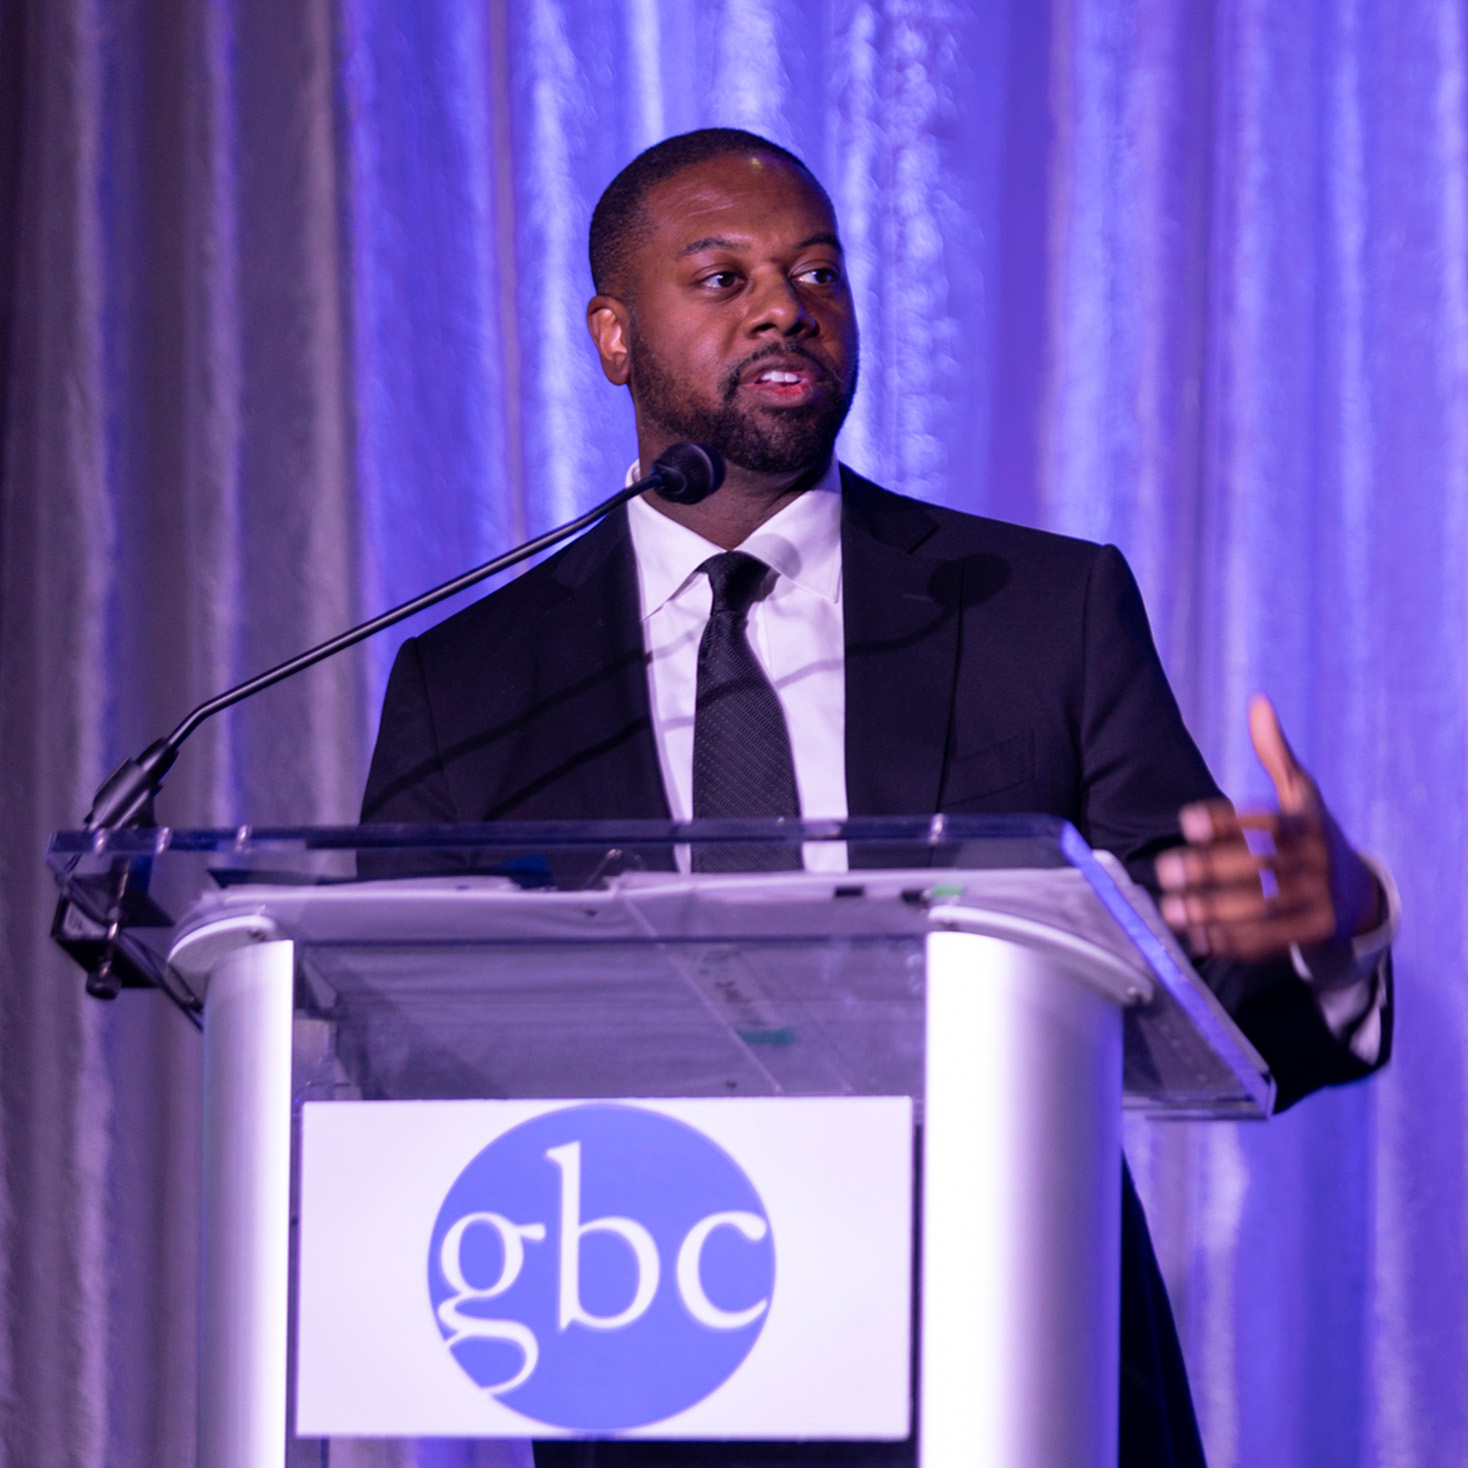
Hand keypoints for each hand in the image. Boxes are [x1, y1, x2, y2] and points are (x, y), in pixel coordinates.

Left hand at [1155, 695, 1383, 960]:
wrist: (1359, 891)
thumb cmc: (1312, 833)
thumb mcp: (1302, 792)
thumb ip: (1275, 752)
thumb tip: (1258, 702)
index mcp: (1306, 824)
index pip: (1265, 823)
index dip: (1226, 822)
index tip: (1187, 822)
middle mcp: (1314, 862)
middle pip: (1260, 868)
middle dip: (1209, 871)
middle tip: (1165, 870)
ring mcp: (1315, 900)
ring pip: (1261, 907)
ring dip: (1213, 911)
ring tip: (1170, 909)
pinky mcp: (1312, 932)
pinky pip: (1269, 940)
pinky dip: (1232, 941)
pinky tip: (1196, 938)